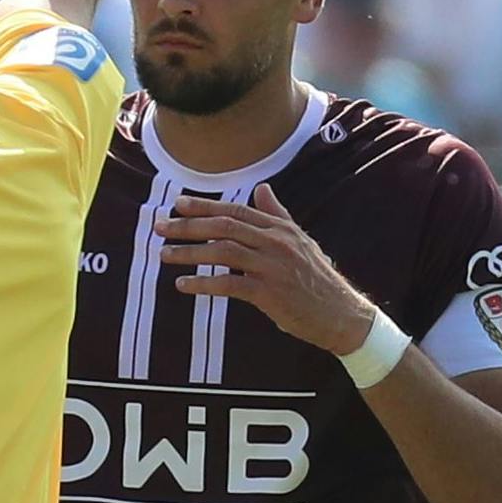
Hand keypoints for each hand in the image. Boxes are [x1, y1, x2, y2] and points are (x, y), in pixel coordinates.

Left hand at [155, 184, 375, 356]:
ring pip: (223, 251)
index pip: (236, 210)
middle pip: (224, 226)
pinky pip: (229, 284)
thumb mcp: (300, 240)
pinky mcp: (269, 293)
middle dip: (189, 225)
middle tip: (161, 227)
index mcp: (280, 228)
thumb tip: (262, 188)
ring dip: (189, 252)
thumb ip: (277, 214)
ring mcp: (272, 267)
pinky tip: (184, 285)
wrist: (340, 314)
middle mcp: (275, 242)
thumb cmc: (317, 278)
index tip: (178, 204)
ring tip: (164, 255)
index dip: (205, 206)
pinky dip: (203, 284)